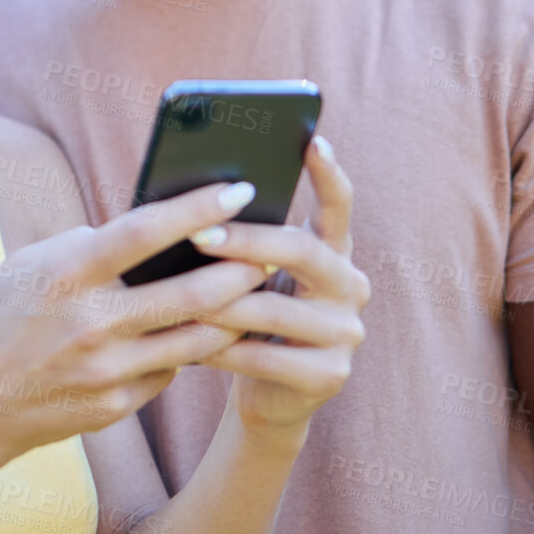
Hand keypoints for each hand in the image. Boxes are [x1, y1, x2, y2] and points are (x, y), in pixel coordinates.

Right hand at [0, 180, 272, 471]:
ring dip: (233, 313)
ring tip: (254, 290)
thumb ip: (88, 245)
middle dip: (242, 267)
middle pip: (191, 291)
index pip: (145, 231)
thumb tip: (152, 230)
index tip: (239, 187)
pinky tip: (201, 334)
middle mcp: (91, 323)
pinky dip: (187, 350)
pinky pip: (169, 371)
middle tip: (271, 247)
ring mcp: (106, 371)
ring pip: (197, 339)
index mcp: (66, 273)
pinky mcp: (115, 407)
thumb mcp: (30, 264)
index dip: (197, 207)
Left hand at [187, 135, 369, 436]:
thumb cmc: (250, 318)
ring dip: (223, 303)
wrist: (269, 393)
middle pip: (302, 250)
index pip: (339, 206)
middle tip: (199, 234)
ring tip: (181, 296)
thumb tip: (195, 202)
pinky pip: (269, 359)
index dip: (328, 173)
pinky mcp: (331, 376)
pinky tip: (192, 345)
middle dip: (246, 241)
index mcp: (336, 252)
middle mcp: (351, 287)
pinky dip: (225, 351)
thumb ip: (245, 243)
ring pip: (277, 311)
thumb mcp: (252, 276)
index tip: (311, 140)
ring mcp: (347, 333)